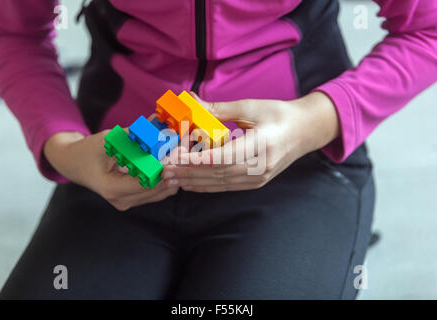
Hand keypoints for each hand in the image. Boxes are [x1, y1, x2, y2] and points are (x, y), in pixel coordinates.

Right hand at [43, 127, 178, 210]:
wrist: (74, 164)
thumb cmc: (88, 150)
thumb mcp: (108, 141)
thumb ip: (134, 136)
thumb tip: (158, 126)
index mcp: (112, 188)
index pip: (146, 183)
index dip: (164, 170)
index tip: (177, 156)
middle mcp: (121, 200)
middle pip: (157, 189)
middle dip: (172, 171)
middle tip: (186, 153)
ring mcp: (127, 202)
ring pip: (160, 192)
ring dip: (172, 175)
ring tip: (182, 156)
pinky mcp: (133, 199)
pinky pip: (156, 192)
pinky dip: (165, 178)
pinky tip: (172, 162)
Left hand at [161, 91, 339, 191]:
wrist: (305, 131)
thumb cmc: (280, 115)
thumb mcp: (251, 107)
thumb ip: (220, 109)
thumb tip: (192, 102)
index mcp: (262, 144)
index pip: (223, 157)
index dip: (196, 160)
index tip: (174, 158)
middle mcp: (261, 165)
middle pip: (218, 173)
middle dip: (188, 173)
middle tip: (164, 171)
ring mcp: (259, 177)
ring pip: (221, 182)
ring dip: (194, 182)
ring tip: (171, 180)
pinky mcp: (257, 182)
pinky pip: (228, 186)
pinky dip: (207, 186)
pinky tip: (191, 184)